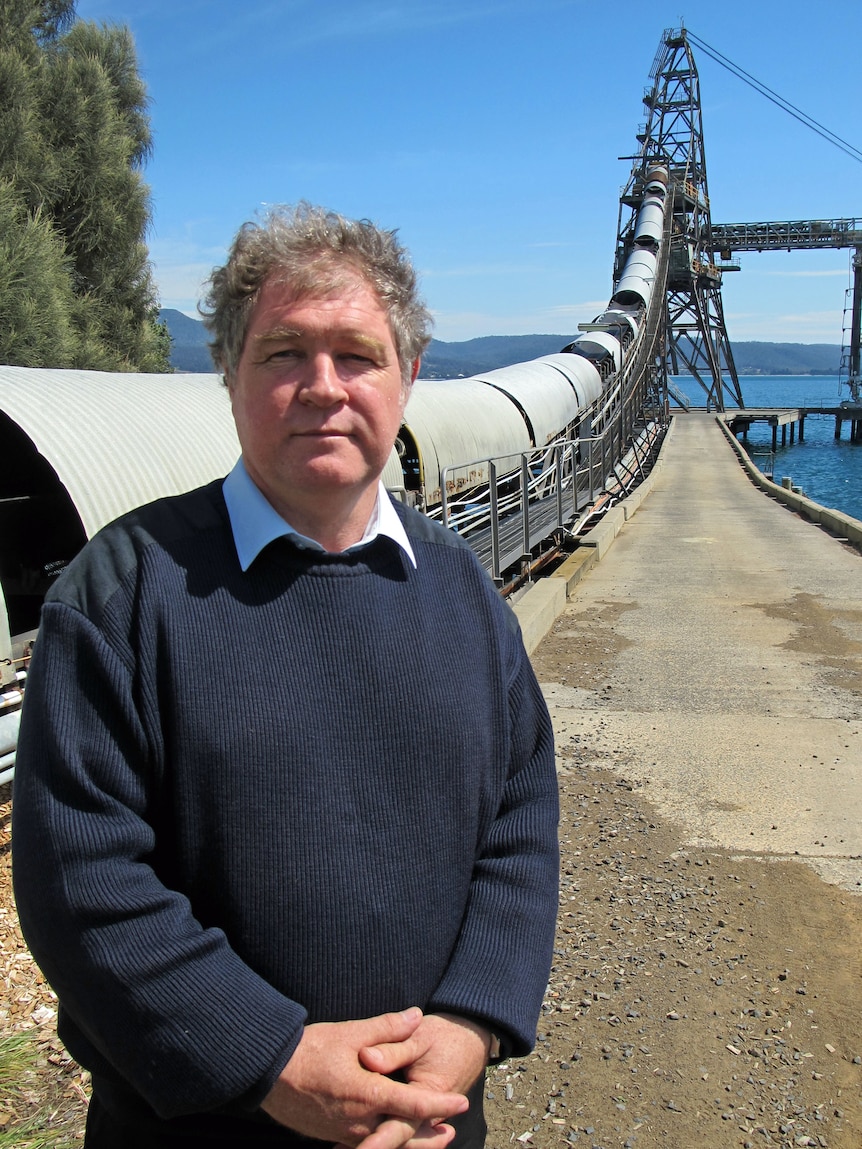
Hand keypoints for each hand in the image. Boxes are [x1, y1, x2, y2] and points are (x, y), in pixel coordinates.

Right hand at [260, 1008, 468, 1145]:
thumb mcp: (351, 1032)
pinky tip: (388, 1134)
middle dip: (430, 1135)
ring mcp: (345, 1132)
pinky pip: (366, 1144)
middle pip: (404, 1134)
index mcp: (369, 1094)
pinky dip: (384, 1141)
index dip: (441, 1105)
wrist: (269, 1073)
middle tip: (450, 1131)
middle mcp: (360, 1121)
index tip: (461, 1102)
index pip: (415, 1105)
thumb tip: (416, 1016)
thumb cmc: (310, 1050)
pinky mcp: (333, 1136)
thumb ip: (387, 1027)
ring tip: (429, 1138)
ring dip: (409, 1142)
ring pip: (385, 1144)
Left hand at [344, 1013, 490, 1148]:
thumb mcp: (421, 1037)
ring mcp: (421, 1119)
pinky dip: (376, 1136)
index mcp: (428, 1095)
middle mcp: (427, 1116)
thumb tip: (366, 1058)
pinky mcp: (412, 1116)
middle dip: (370, 1147)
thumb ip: (393, 1048)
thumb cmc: (445, 1036)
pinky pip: (393, 1130)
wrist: (468, 1039)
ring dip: (371, 1143)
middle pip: (395, 1138)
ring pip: (395, 1137)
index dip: (377, 1140)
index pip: (399, 1124)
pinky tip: (349, 1142)